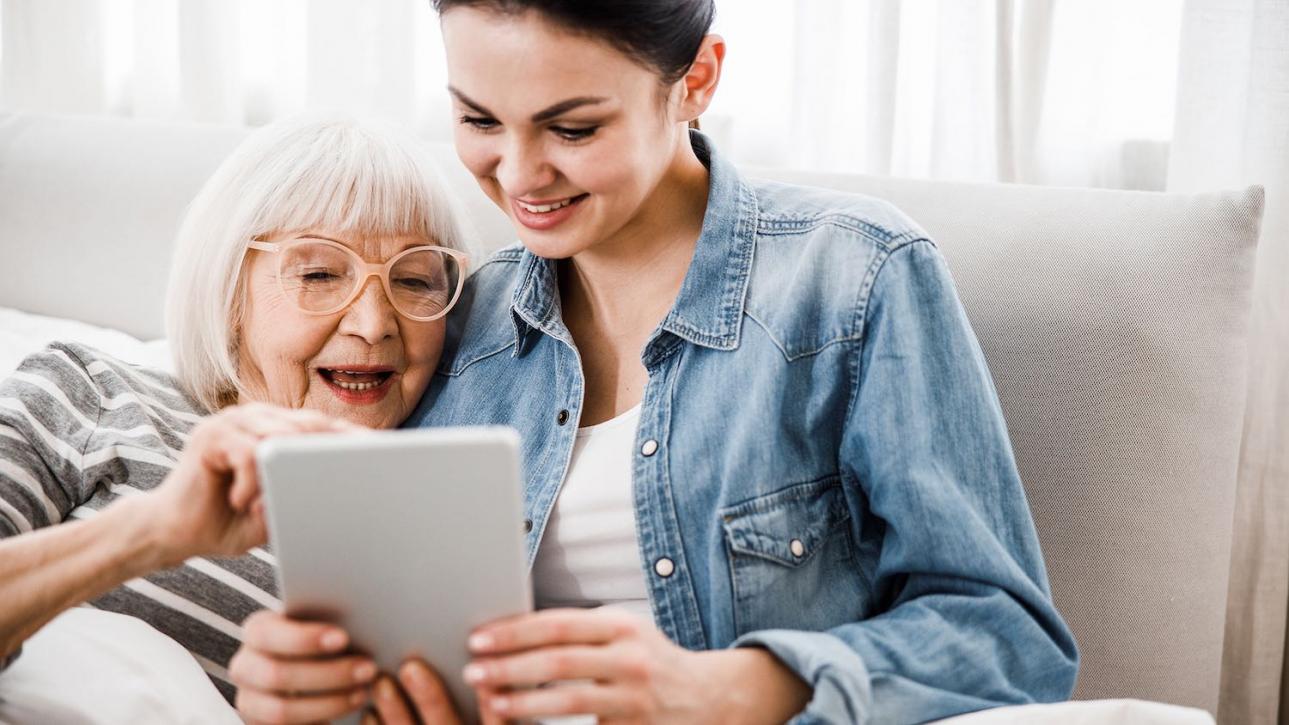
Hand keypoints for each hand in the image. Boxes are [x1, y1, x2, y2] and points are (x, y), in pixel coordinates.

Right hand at [139, 402, 358, 565]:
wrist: (170, 533)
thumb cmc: (226, 523)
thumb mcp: (275, 512)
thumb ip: (300, 498)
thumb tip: (338, 494)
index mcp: (276, 430)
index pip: (323, 428)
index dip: (352, 440)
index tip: (384, 455)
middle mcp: (257, 418)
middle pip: (309, 427)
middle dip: (332, 451)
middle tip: (352, 476)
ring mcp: (232, 423)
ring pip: (281, 436)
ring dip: (289, 470)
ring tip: (282, 498)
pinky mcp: (210, 437)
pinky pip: (248, 453)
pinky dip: (251, 480)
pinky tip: (242, 502)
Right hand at [232, 612, 496, 724]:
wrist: (311, 674)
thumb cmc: (329, 637)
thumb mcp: (328, 619)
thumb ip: (336, 607)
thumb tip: (379, 579)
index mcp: (258, 630)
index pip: (269, 633)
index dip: (304, 638)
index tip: (344, 637)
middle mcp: (246, 665)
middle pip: (277, 674)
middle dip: (328, 673)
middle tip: (369, 668)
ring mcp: (250, 699)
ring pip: (282, 709)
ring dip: (328, 701)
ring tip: (364, 691)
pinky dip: (321, 720)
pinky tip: (351, 709)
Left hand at [452, 608, 811, 722]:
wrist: (708, 697)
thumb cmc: (650, 661)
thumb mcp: (622, 633)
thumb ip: (578, 632)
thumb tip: (512, 631)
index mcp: (622, 625)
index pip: (558, 624)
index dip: (515, 631)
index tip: (479, 637)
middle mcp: (630, 657)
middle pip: (558, 661)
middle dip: (509, 666)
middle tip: (473, 670)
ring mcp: (635, 696)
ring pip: (568, 699)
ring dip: (522, 701)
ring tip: (491, 700)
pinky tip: (523, 723)